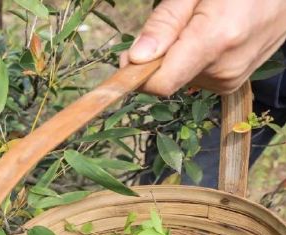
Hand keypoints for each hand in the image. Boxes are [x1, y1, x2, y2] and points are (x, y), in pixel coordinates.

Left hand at [121, 0, 285, 95]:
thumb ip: (165, 23)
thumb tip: (135, 59)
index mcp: (215, 42)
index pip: (161, 84)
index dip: (137, 74)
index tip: (128, 57)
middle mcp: (225, 69)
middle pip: (168, 78)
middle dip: (163, 55)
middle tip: (183, 21)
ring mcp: (233, 78)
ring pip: (182, 77)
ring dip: (181, 55)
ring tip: (205, 23)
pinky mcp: (235, 81)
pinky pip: (199, 77)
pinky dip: (197, 59)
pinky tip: (215, 35)